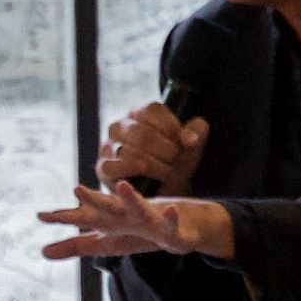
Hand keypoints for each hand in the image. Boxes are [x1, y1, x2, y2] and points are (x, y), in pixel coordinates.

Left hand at [38, 179, 223, 265]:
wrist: (187, 224)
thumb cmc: (143, 229)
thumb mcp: (109, 242)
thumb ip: (78, 245)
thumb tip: (42, 252)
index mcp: (114, 220)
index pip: (85, 217)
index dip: (64, 217)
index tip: (41, 215)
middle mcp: (130, 215)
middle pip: (110, 208)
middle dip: (94, 200)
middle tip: (76, 190)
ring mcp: (153, 219)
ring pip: (141, 208)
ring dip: (132, 198)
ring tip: (122, 186)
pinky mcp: (175, 229)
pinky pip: (173, 223)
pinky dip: (172, 217)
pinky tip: (172, 210)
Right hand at [93, 101, 207, 190]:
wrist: (164, 190)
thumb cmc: (176, 162)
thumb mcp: (190, 144)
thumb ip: (197, 132)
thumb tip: (191, 139)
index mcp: (140, 113)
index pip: (152, 110)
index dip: (172, 127)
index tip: (187, 143)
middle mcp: (121, 125)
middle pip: (141, 132)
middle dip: (164, 149)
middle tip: (176, 160)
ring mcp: (109, 146)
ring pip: (129, 151)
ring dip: (153, 164)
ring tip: (167, 172)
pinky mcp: (103, 167)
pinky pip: (111, 166)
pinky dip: (129, 170)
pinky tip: (143, 172)